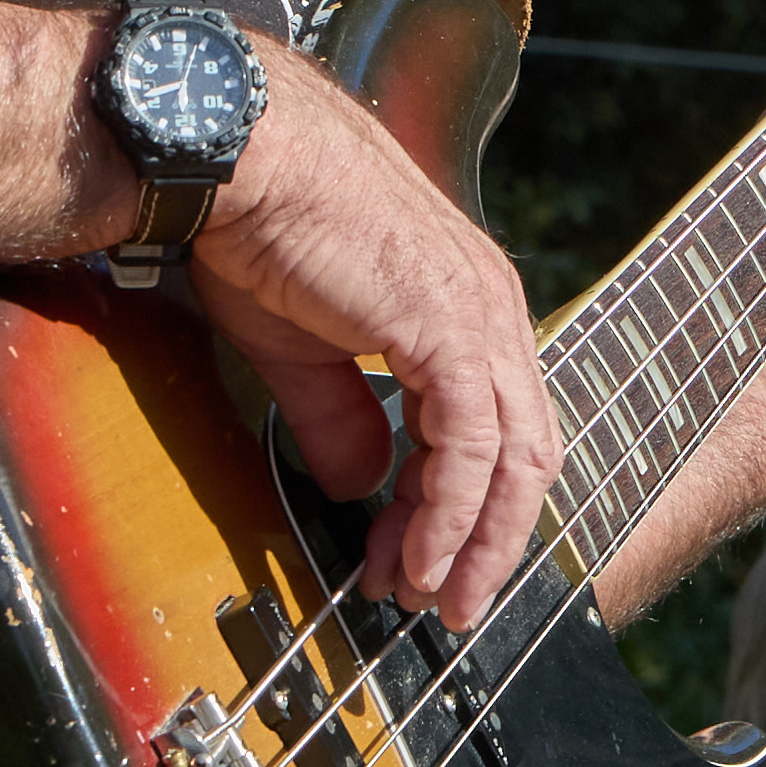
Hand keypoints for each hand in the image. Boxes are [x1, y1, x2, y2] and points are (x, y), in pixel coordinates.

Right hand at [179, 40, 559, 621]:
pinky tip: (415, 555)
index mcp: (467, 307)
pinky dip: (450, 512)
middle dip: (487, 542)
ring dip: (473, 542)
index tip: (410, 564)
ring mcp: (480, 317)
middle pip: (525, 454)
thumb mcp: (303, 347)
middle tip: (444, 605)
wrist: (240, 160)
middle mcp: (492, 310)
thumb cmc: (263, 230)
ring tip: (431, 598)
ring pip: (514, 460)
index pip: (496, 430)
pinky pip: (471, 447)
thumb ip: (341, 417)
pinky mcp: (451, 329)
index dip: (459, 510)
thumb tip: (359, 484)